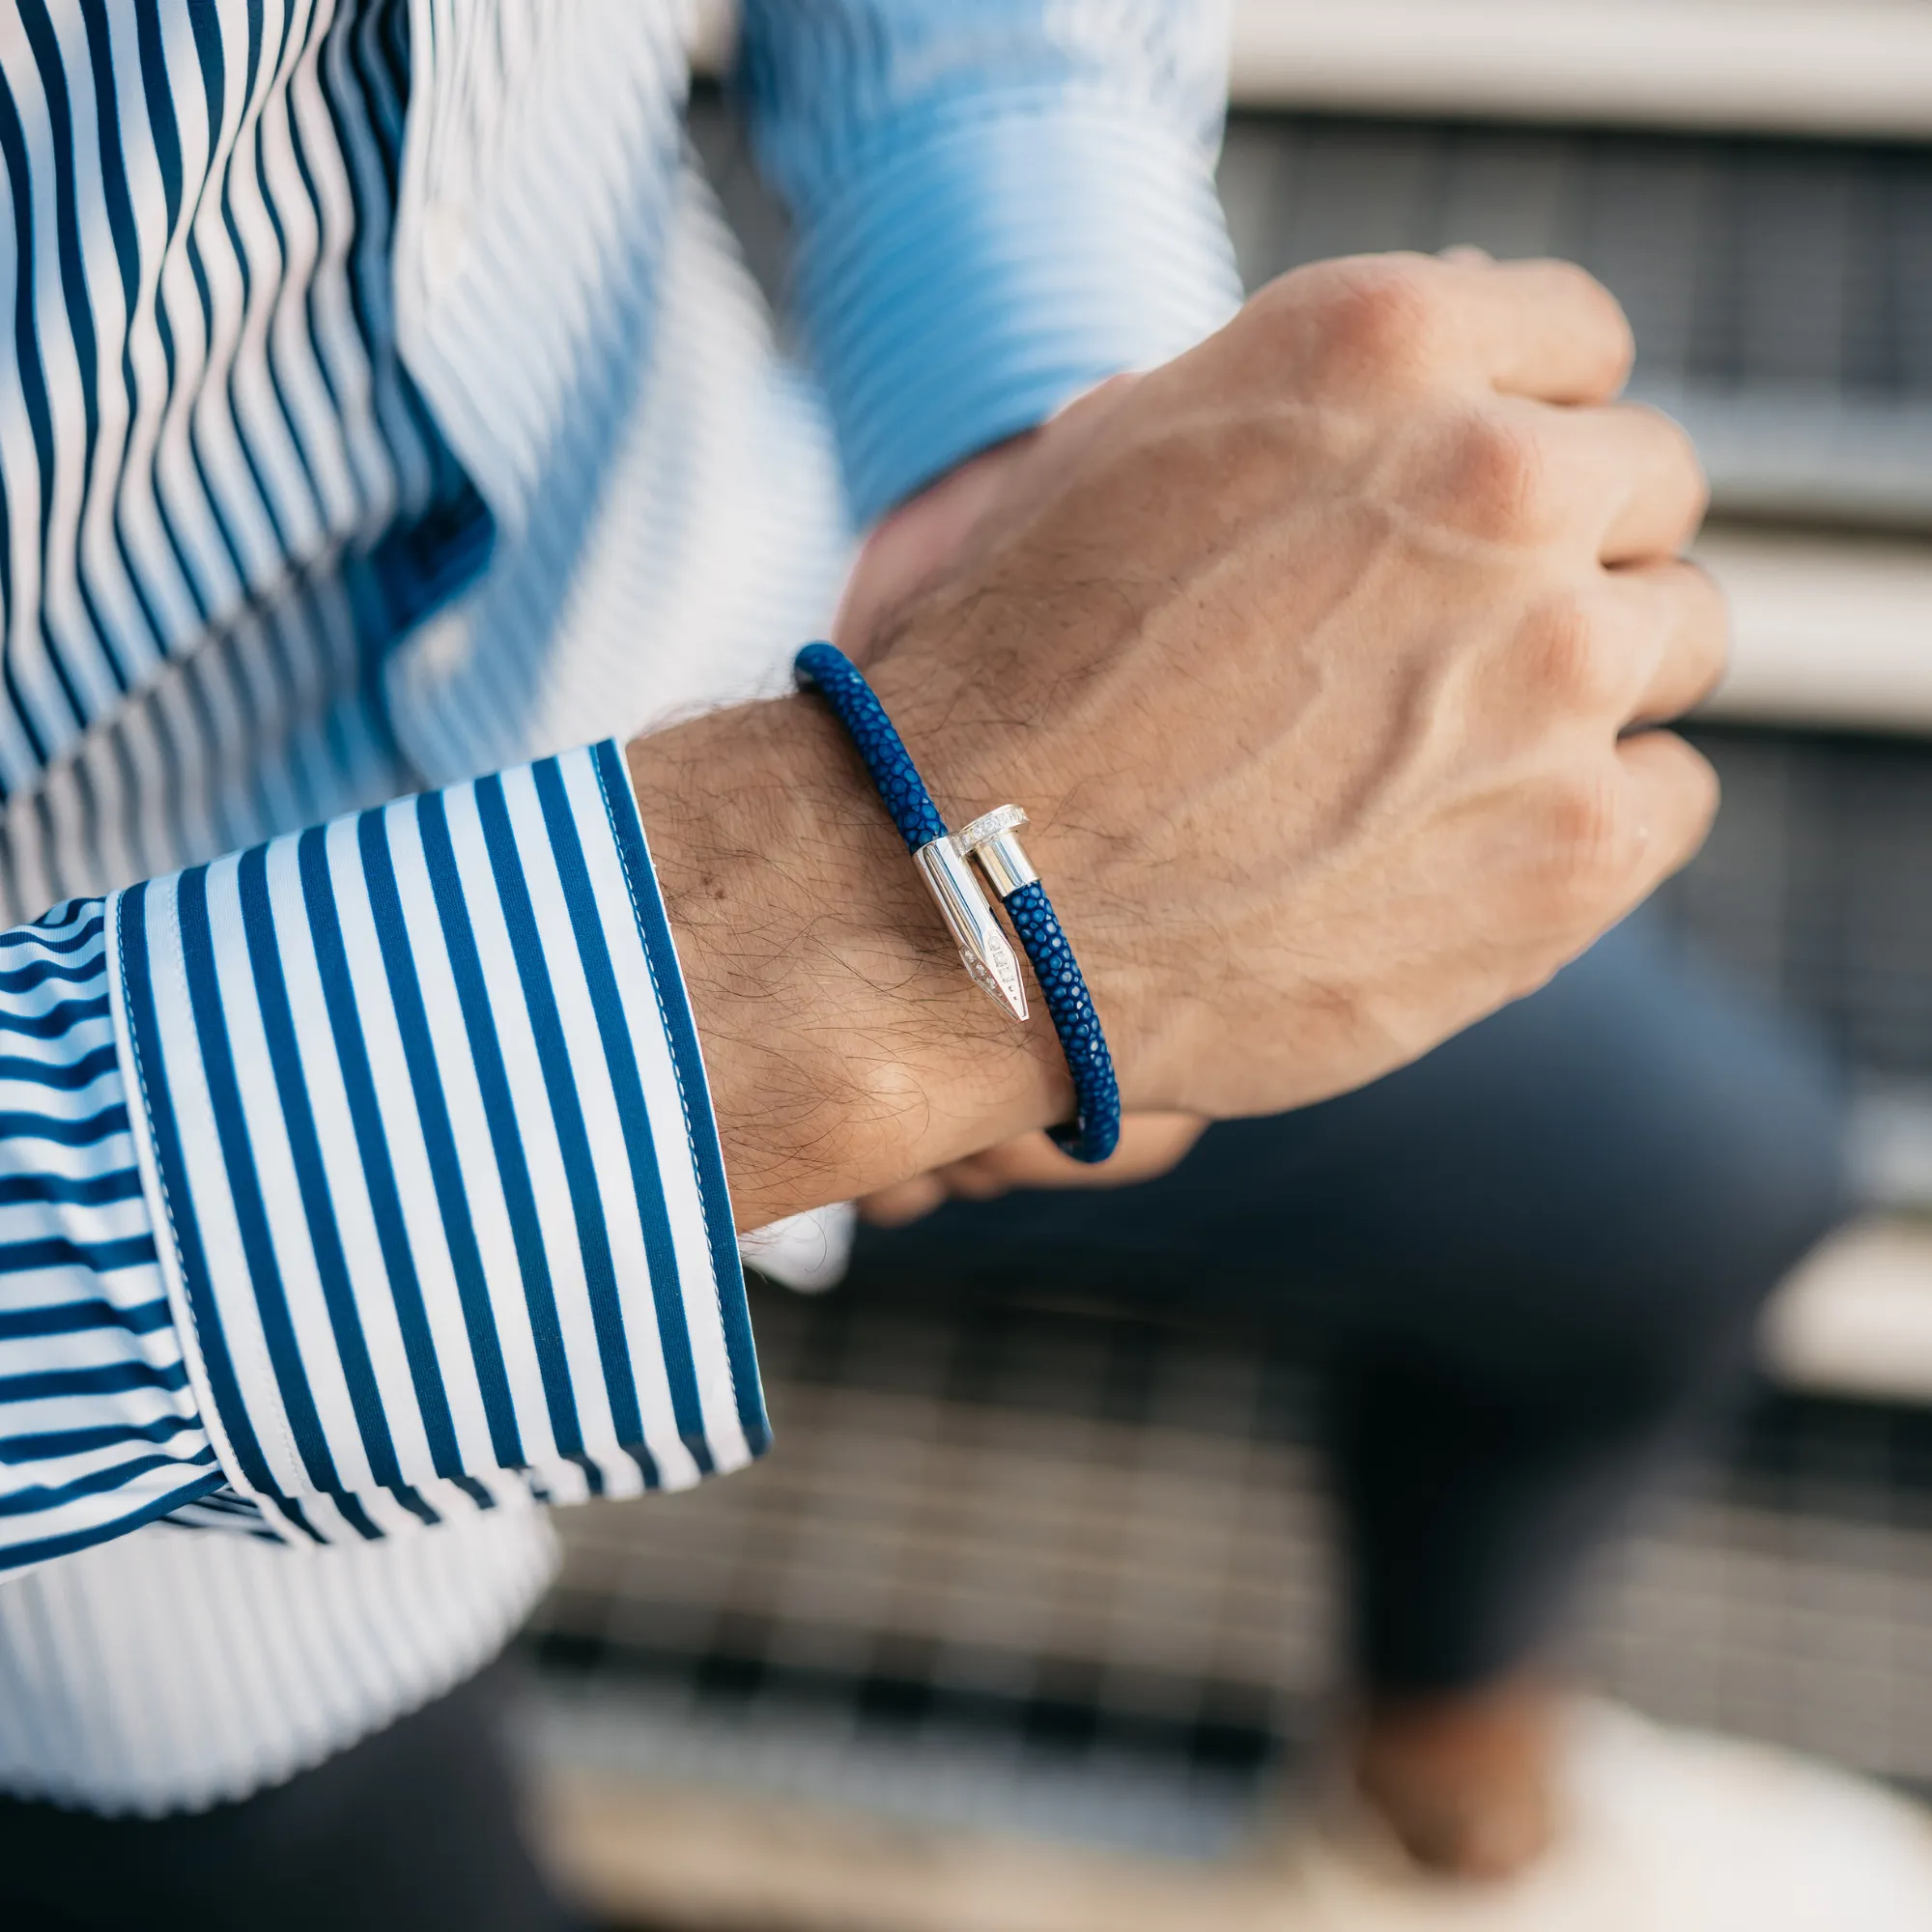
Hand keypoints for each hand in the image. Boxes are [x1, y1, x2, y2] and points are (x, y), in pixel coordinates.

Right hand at [633, 253, 1721, 1225]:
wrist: (959, 893)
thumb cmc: (1017, 676)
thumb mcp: (1135, 447)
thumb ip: (1326, 400)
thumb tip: (1478, 370)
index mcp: (1387, 349)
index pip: (1581, 341)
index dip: (1528, 425)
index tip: (1478, 503)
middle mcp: (1499, 488)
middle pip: (1645, 488)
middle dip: (1563, 554)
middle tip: (1448, 645)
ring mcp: (1554, 672)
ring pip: (1678, 641)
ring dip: (1587, 683)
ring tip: (1442, 753)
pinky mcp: (1576, 846)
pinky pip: (1673, 794)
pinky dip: (1598, 813)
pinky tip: (1468, 840)